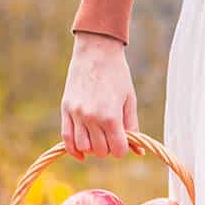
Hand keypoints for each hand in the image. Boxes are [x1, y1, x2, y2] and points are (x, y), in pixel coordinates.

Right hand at [61, 32, 144, 159]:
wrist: (96, 51)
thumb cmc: (118, 75)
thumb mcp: (130, 101)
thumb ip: (132, 127)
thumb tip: (139, 152)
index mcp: (110, 116)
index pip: (117, 150)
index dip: (122, 148)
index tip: (123, 140)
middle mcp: (91, 117)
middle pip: (100, 151)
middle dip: (108, 147)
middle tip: (111, 135)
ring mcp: (76, 114)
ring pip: (83, 148)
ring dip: (92, 148)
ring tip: (98, 136)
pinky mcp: (66, 109)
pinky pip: (66, 138)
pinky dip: (74, 149)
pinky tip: (81, 153)